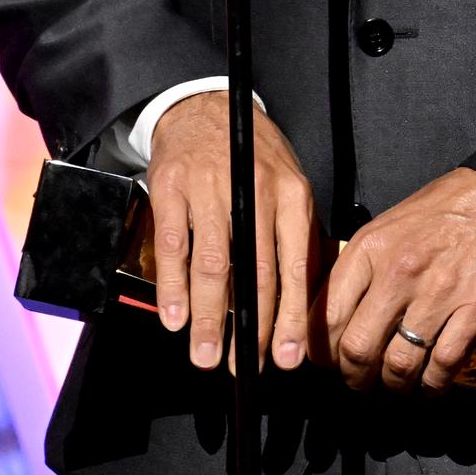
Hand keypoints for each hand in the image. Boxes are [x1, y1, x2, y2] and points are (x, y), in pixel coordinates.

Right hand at [145, 93, 319, 373]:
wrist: (205, 107)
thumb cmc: (251, 157)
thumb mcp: (287, 186)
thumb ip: (294, 238)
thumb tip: (302, 304)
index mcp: (291, 195)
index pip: (295, 266)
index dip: (290, 317)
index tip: (286, 357)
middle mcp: (254, 190)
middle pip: (255, 271)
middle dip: (249, 328)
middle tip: (241, 367)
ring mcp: (211, 187)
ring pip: (213, 264)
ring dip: (209, 317)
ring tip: (205, 354)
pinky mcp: (172, 187)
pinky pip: (173, 244)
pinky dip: (173, 285)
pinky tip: (175, 315)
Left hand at [323, 167, 475, 393]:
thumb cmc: (446, 210)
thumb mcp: (391, 225)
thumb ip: (363, 267)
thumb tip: (337, 312)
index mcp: (371, 247)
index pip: (327, 314)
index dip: (322, 350)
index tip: (328, 363)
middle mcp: (400, 270)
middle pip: (358, 348)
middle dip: (355, 378)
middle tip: (361, 384)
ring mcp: (439, 289)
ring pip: (400, 363)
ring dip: (396, 386)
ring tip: (398, 387)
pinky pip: (444, 363)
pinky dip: (435, 385)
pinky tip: (433, 385)